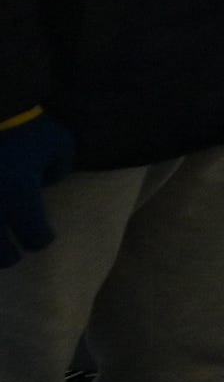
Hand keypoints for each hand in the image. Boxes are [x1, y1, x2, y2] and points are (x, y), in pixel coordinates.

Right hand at [0, 113, 69, 266]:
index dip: (41, 239)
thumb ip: (59, 169)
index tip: (41, 237)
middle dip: (10, 255)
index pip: (35, 237)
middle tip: (13, 253)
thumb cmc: (23, 125)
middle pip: (1, 255)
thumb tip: (45, 185)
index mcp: (20, 197)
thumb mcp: (57, 142)